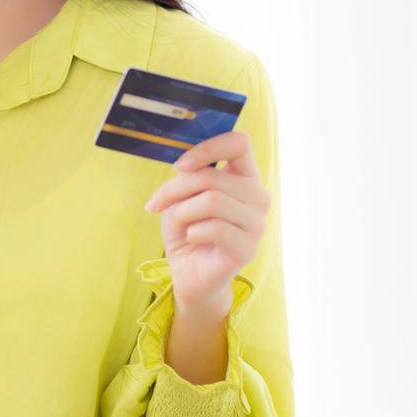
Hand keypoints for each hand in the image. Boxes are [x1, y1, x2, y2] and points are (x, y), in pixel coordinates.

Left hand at [144, 132, 270, 316]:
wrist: (189, 272)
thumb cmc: (187, 230)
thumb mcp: (180, 197)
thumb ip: (188, 177)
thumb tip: (184, 167)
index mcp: (245, 177)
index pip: (239, 143)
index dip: (207, 149)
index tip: (180, 167)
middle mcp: (258, 197)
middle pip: (212, 177)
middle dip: (175, 190)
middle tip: (157, 205)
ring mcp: (257, 224)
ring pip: (212, 201)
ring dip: (183, 212)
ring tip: (180, 225)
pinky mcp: (248, 248)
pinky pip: (213, 228)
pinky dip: (191, 233)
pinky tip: (193, 240)